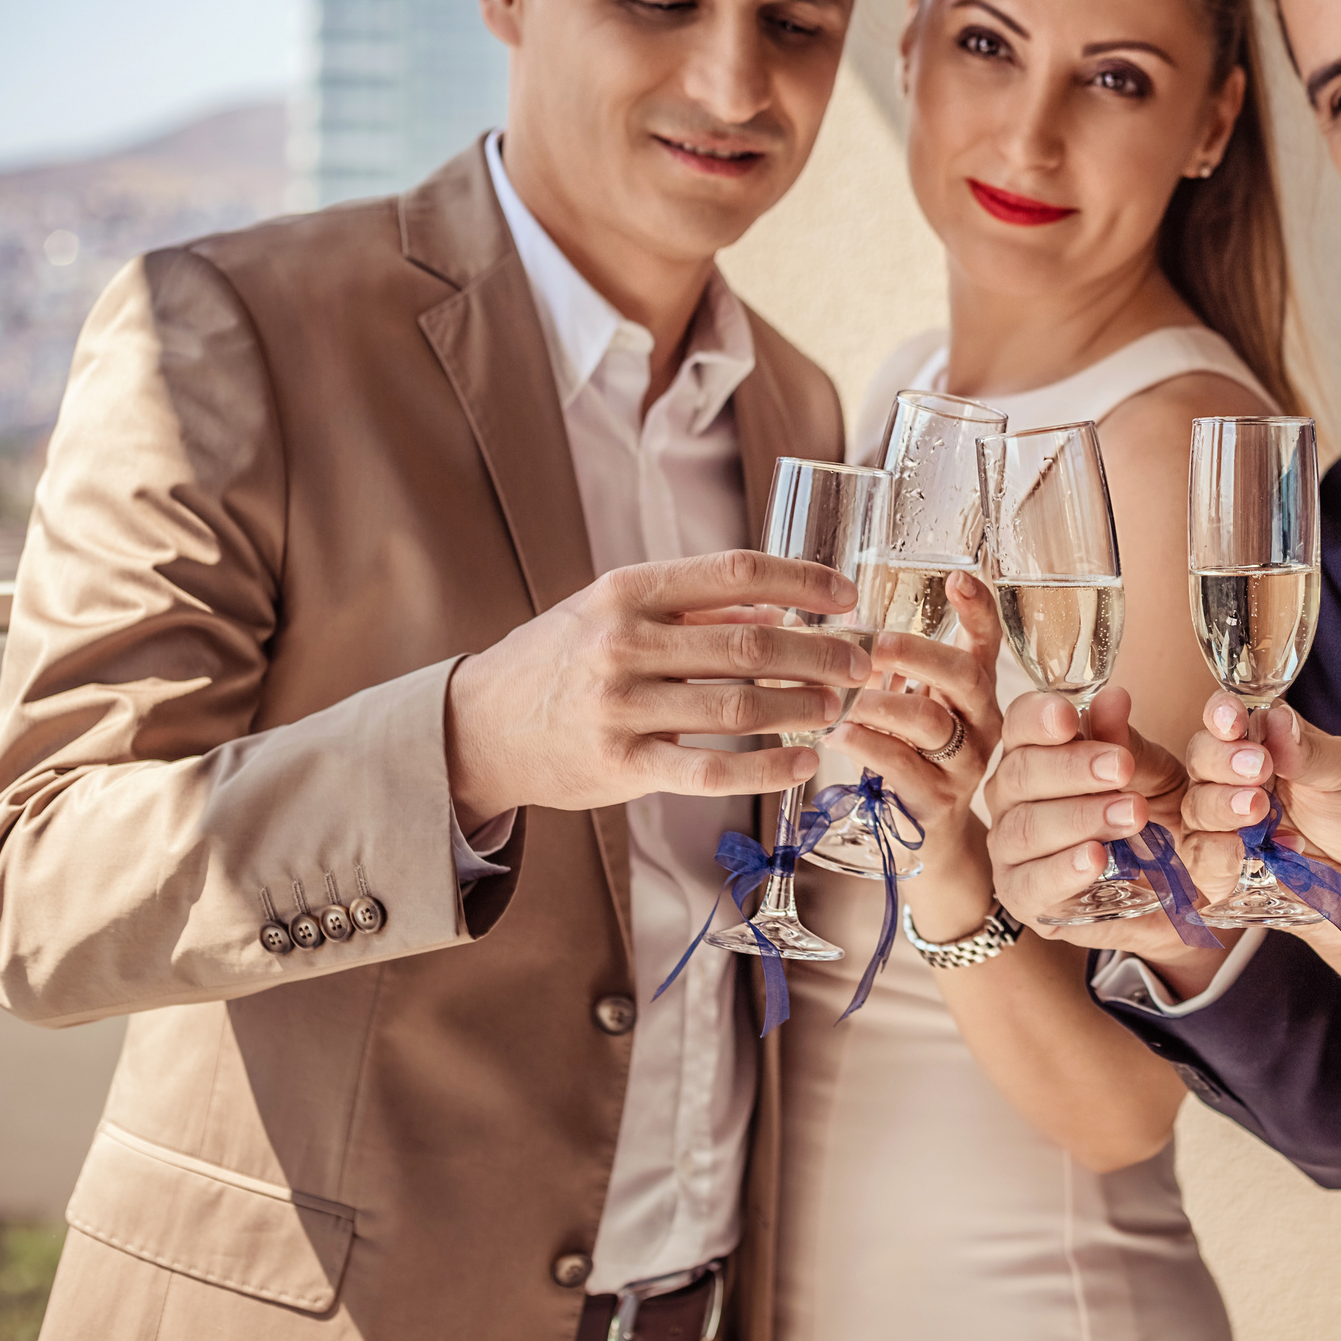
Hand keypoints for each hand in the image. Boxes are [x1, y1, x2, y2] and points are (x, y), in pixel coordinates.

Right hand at [445, 549, 867, 828]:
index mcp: (629, 591)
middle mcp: (623, 643)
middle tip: (861, 664)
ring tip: (837, 708)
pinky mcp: (619, 765)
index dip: (802, 581)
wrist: (480, 728)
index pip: (736, 571)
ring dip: (802, 708)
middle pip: (750, 644)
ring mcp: (620, 707)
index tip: (846, 595)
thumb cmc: (562, 659)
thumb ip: (694, 608)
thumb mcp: (614, 612)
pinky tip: (801, 764)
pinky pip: (708, 769)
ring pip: (737, 706)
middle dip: (820, 654)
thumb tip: (778, 610)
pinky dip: (765, 768)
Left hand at [826, 571, 1011, 938]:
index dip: (977, 608)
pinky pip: (904, 766)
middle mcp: (981, 720)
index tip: (958, 576)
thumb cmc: (911, 751)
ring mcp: (964, 761)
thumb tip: (810, 621)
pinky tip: (837, 734)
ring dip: (882, 704)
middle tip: (874, 645)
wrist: (931, 833)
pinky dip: (866, 745)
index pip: (987, 639)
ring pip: (931, 722)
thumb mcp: (907, 700)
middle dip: (918, 654)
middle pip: (964, 675)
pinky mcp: (938, 798)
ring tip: (845, 697)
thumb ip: (880, 666)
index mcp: (975, 687)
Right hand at [984, 686, 1238, 977]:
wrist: (1171, 885)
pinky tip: (1095, 858)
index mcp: (1034, 752)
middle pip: (1021, 774)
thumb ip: (1126, 742)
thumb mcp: (1151, 774)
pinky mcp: (1024, 897)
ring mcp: (1011, 849)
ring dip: (1080, 818)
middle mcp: (1011, 797)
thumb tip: (1114, 698)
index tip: (1069, 717)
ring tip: (1131, 815)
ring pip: (1025, 828)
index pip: (1020, 725)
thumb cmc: (1151, 815)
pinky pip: (1031, 883)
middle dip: (1073, 769)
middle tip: (1123, 769)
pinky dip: (1063, 870)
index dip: (1039, 718)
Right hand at [1181, 692, 1340, 946]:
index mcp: (1263, 745)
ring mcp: (1225, 828)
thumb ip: (1308, 750)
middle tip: (1258, 768)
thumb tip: (1277, 718)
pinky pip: (1201, 860)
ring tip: (1259, 809)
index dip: (1222, 715)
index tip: (1235, 719)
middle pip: (1200, 758)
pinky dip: (1222, 854)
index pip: (1226, 719)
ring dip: (1220, 806)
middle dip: (1221, 760)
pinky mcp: (1225, 873)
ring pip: (1195, 808)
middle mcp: (1234, 781)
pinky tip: (1259, 852)